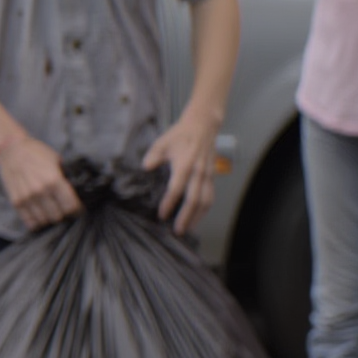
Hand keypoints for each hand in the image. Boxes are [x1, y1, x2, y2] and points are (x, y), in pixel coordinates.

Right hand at [0, 130, 81, 230]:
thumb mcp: (56, 160)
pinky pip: (29, 222)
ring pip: (44, 221)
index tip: (78, 209)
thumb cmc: (36, 152)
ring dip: (50, 218)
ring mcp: (27, 198)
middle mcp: (40, 191)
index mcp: (54, 180)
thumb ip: (64, 177)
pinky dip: (37, 222)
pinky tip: (40, 215)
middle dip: (64, 214)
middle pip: (58, 216)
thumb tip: (76, 191)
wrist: (10, 149)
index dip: (78, 210)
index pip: (71, 206)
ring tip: (52, 211)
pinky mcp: (16, 202)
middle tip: (64, 209)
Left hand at [142, 110, 220, 234]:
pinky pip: (210, 197)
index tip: (162, 215)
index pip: (176, 189)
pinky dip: (204, 210)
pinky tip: (197, 218)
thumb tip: (145, 167)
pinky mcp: (212, 177)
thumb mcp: (162, 142)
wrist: (203, 126)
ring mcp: (208, 175)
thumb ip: (153, 156)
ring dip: (198, 217)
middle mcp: (198, 173)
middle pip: (195, 200)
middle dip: (186, 217)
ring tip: (188, 229)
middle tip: (178, 231)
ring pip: (206, 201)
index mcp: (185, 164)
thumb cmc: (180, 135)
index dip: (169, 203)